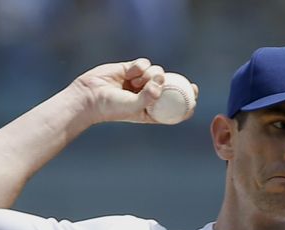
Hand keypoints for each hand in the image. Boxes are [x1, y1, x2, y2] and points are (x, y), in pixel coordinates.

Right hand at [71, 59, 198, 125]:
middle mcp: (148, 96)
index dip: (187, 102)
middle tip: (191, 85)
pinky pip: (144, 63)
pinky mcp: (132, 69)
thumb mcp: (133, 107)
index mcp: (152, 110)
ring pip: (157, 72)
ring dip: (152, 74)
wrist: (90, 96)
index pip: (173, 107)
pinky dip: (139, 66)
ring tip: (137, 82)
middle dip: (181, 85)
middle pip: (170, 87)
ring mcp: (140, 81)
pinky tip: (129, 73)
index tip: (195, 97)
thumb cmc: (111, 108)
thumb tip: (162, 81)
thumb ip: (149, 96)